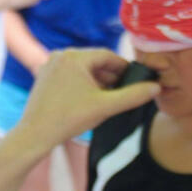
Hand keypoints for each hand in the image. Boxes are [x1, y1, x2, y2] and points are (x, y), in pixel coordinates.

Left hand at [16, 49, 160, 147]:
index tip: (136, 79)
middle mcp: (60, 56)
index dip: (124, 68)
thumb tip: (156, 87)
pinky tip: (90, 101)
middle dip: (111, 76)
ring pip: (82, 70)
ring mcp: (49, 66)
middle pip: (95, 62)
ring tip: (109, 99)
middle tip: (125, 92)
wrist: (35, 134)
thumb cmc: (68, 119)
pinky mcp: (44, 77)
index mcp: (75, 57)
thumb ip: (133, 96)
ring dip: (97, 81)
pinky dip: (83, 84)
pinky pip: (70, 76)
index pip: (108, 56)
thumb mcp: (106, 107)